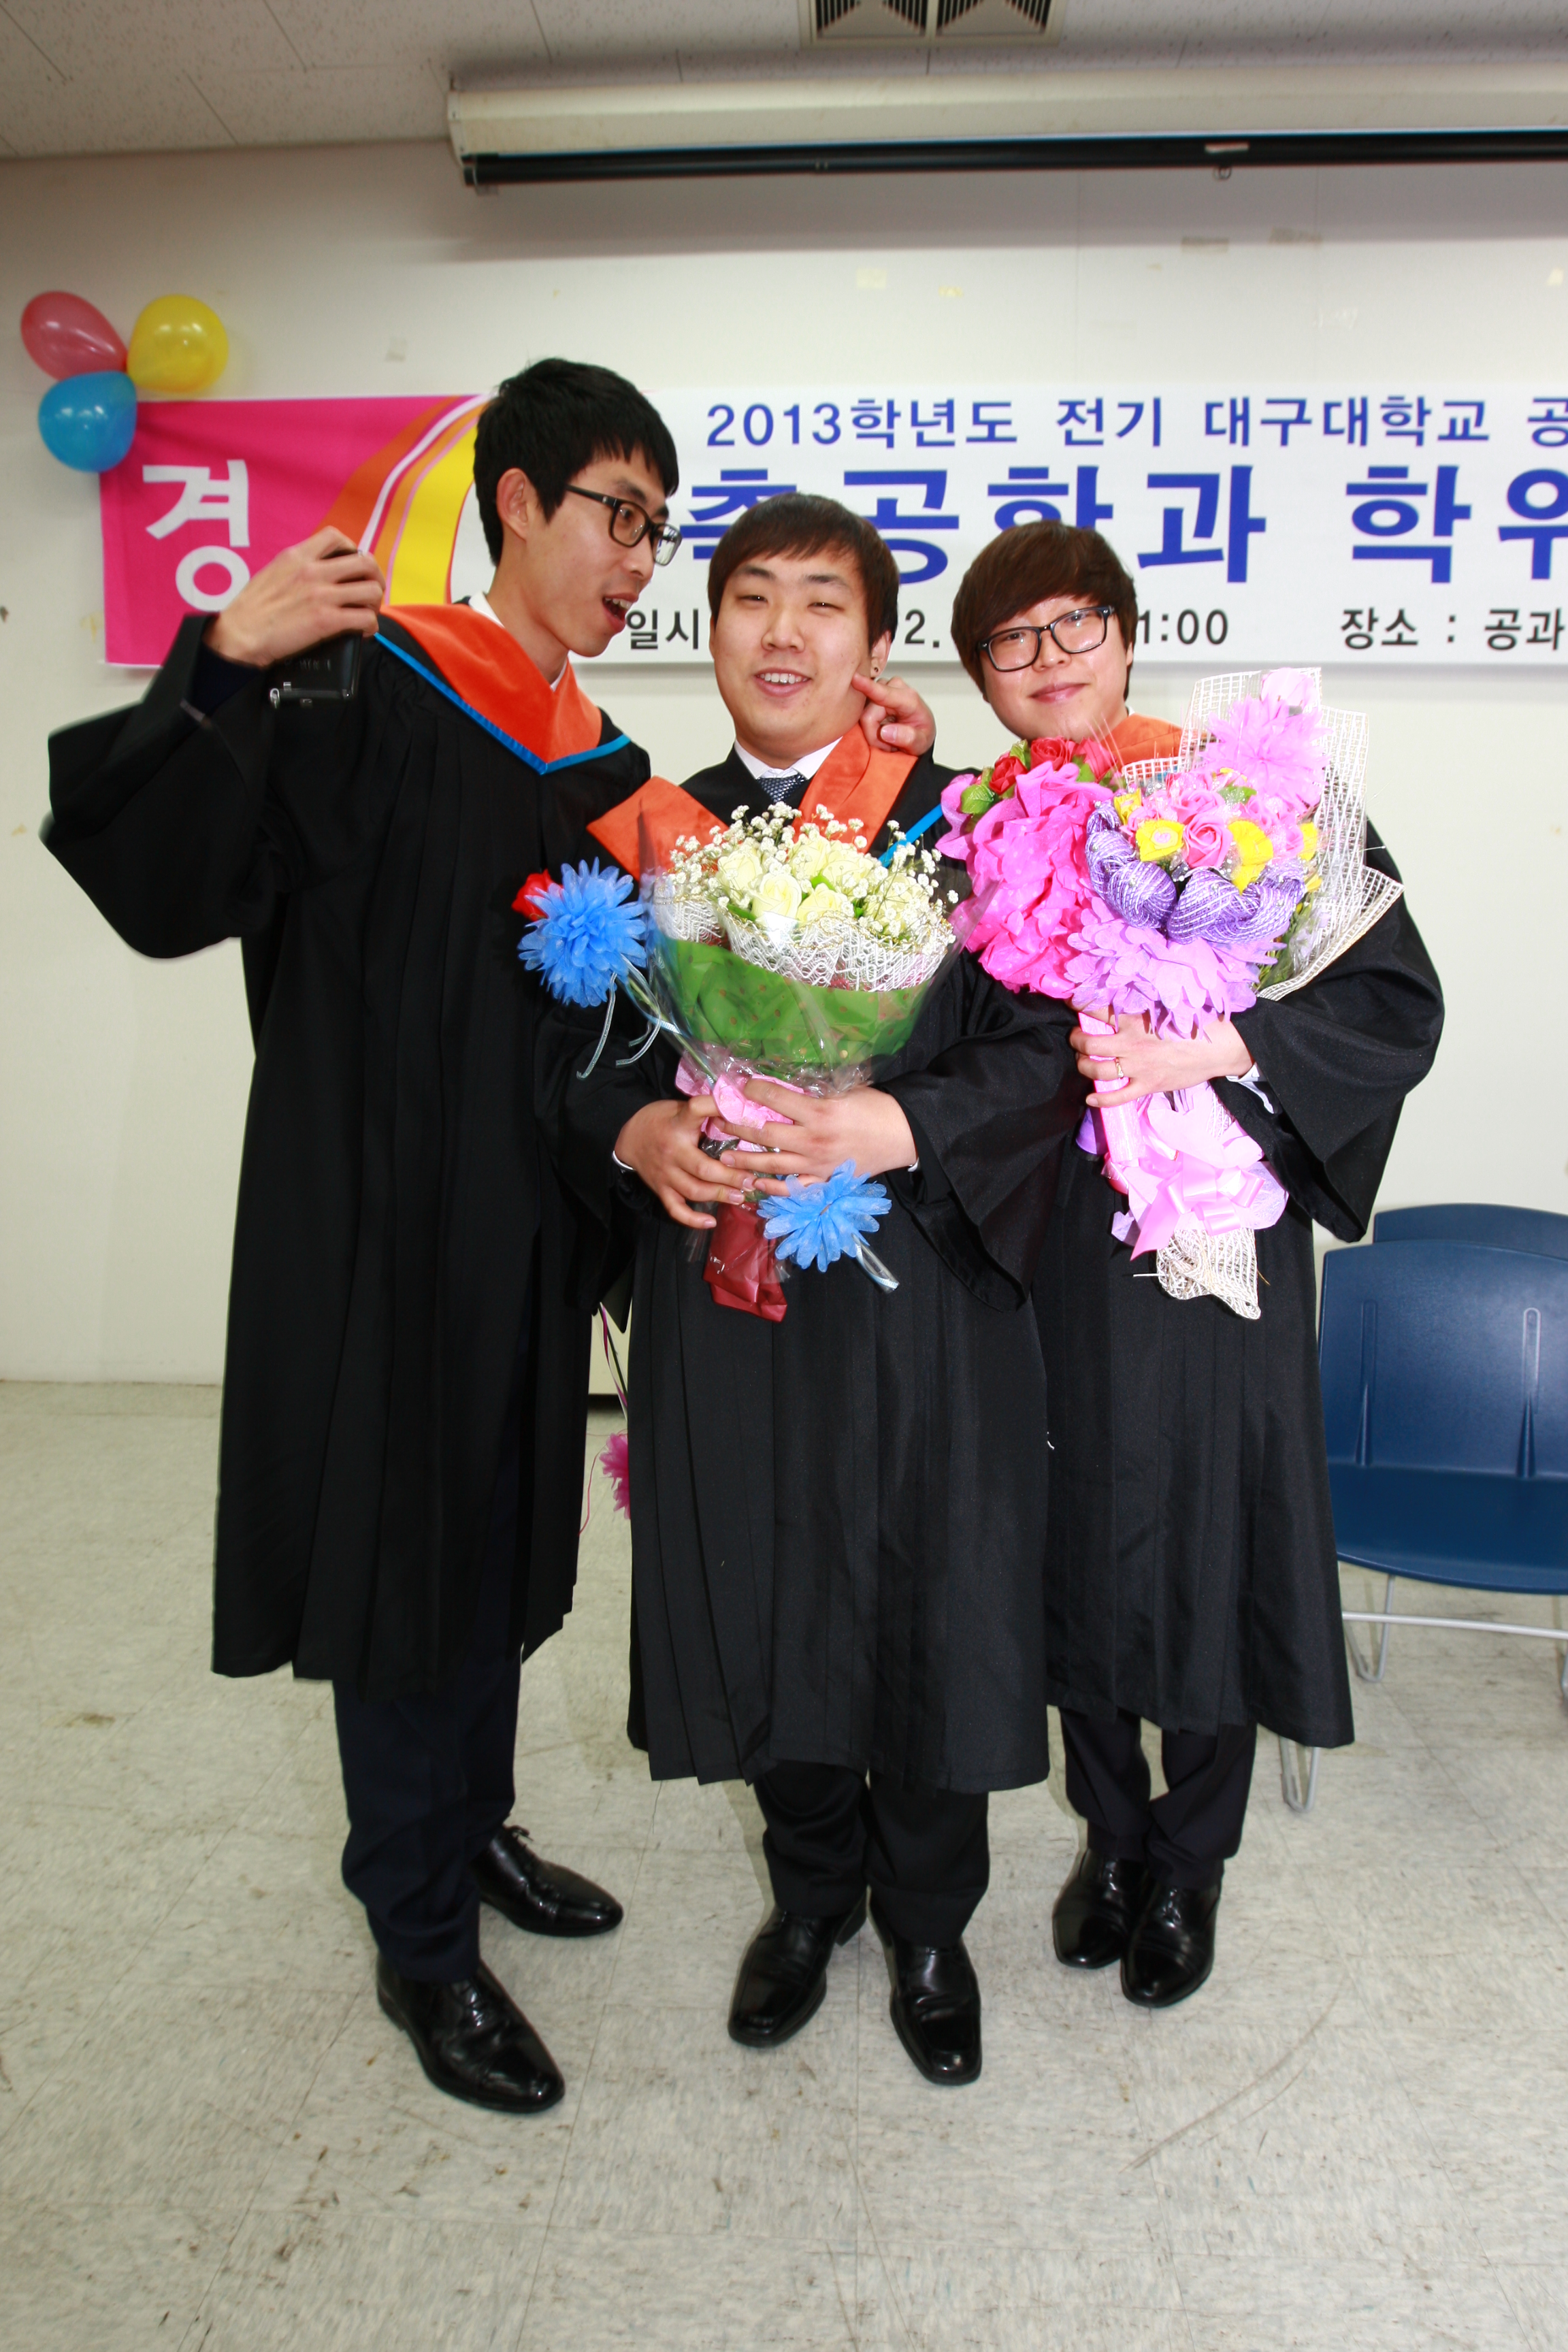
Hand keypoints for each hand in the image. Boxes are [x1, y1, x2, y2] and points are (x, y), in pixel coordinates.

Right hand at [205, 527, 384, 667]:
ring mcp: (322, 595)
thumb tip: (316, 574)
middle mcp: (313, 571)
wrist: (239, 634)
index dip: (353, 550)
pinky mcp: (326, 620)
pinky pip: (365, 619)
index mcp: (297, 556)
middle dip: (374, 577)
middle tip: (370, 592)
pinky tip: (363, 631)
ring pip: (371, 590)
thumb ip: (296, 569)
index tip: (353, 566)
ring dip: (375, 603)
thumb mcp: (271, 573)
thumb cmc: (250, 610)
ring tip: (367, 613)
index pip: (336, 537)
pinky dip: (370, 626)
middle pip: (364, 562)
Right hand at [614, 1097, 748, 1230]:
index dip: (717, 1108)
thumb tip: (739, 1106)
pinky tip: (711, 1222)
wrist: (629, 1137)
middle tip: (751, 1180)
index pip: (696, 1110)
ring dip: (719, 1195)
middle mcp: (672, 1152)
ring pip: (694, 1190)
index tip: (742, 1114)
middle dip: (730, 1176)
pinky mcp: (661, 1190)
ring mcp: (665, 1174)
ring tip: (741, 1196)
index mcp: (678, 1124)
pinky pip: (676, 1209)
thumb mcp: (680, 1107)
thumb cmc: (662, 1120)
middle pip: (703, 1168)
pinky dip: (692, 1219)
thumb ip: (706, 1109)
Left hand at [720, 1081, 916, 1191]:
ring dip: (745, 1160)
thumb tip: (785, 1087)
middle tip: (718, 1120)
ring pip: (772, 1164)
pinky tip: (756, 1184)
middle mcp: (812, 1140)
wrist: (903, 1135)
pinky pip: (793, 1188)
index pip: (775, 1098)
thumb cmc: (876, 1107)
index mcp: (818, 1112)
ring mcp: (816, 1164)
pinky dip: (773, 1188)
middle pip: (765, 1133)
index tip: (737, 1085)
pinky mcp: (824, 1180)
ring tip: (724, 1157)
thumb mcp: (845, 1090)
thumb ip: (815, 1092)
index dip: (752, 1090)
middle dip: (738, 1125)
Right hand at [854, 671, 934, 756]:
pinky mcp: (870, 693)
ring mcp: (880, 688)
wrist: (918, 729)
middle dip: (874, 735)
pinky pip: (859, 713)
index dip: (868, 687)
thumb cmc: (920, 733)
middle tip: (889, 745)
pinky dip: (868, 725)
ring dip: (871, 732)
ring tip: (886, 736)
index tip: (855, 678)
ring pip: (861, 716)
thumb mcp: (921, 742)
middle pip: (867, 716)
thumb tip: (884, 732)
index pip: (884, 694)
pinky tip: (879, 726)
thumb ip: (908, 738)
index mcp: (908, 698)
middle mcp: (893, 687)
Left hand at [1072, 1007, 1254, 1109]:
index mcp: (1135, 1018)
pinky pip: (1117, 1096)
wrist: (1219, 1047)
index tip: (1070, 1002)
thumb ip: (1141, 1005)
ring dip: (1083, 1065)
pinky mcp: (1147, 1085)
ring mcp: (1138, 1066)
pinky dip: (1101, 1099)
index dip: (1079, 1004)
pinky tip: (1090, 1097)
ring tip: (1082, 1060)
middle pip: (1089, 1042)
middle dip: (1076, 1039)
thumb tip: (1121, 998)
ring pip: (1097, 1068)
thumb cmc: (1195, 1022)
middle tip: (1076, 1037)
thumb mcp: (1165, 1006)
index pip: (1097, 1008)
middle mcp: (1131, 1042)